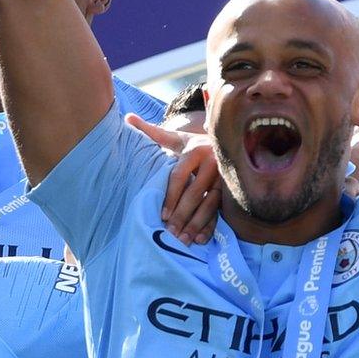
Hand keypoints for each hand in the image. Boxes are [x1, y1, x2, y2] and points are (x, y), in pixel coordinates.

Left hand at [127, 113, 221, 244]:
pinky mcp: (231, 190)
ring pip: (210, 204)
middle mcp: (213, 163)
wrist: (222, 143)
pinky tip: (201, 239)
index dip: (170, 196)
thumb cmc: (190, 145)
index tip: (161, 215)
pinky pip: (221, 211)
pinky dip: (211, 226)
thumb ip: (151, 131)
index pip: (180, 176)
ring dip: (196, 224)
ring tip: (183, 240)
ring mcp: (224, 178)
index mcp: (195, 149)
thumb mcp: (173, 138)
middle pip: (195, 193)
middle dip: (182, 215)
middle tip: (169, 233)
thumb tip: (127, 117)